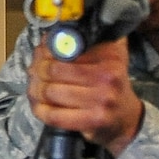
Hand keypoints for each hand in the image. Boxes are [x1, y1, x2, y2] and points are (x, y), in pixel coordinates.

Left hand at [27, 36, 144, 155]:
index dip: (45, 50)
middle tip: (33, 73)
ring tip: (34, 89)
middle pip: (53, 69)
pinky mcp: (93, 120)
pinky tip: (39, 106)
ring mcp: (102, 99)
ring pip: (50, 91)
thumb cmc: (109, 86)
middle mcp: (108, 75)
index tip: (40, 53)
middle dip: (36, 71)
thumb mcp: (105, 58)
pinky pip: (54, 114)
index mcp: (109, 55)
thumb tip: (48, 37)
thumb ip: (83, 43)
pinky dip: (40, 110)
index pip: (65, 47)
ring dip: (35, 91)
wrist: (126, 118)